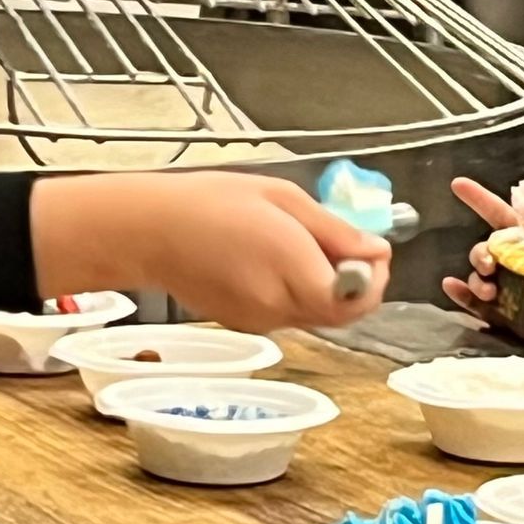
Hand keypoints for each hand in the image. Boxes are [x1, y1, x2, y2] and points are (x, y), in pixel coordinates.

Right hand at [31, 172, 391, 331]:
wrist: (148, 231)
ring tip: (302, 245)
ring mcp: (260, 321)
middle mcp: (278, 307)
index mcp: (292, 272)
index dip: (375, 279)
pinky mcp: (246, 324)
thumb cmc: (209, 203)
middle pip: (341, 313)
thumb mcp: (283, 199)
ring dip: (325, 286)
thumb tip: (376, 251)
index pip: (358, 300)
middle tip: (346, 245)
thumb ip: (336, 231)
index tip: (373, 251)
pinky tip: (275, 260)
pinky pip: (288, 313)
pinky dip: (297, 291)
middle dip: (354, 283)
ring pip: (316, 315)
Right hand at [440, 177, 523, 356]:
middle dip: (481, 253)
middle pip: (486, 248)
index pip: (502, 218)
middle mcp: (510, 262)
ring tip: (490, 293)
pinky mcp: (493, 311)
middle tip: (490, 265)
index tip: (459, 185)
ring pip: (477, 275)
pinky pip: (469, 300)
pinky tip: (451, 286)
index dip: (480, 200)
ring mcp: (500, 286)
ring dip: (476, 279)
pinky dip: (458, 293)